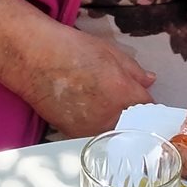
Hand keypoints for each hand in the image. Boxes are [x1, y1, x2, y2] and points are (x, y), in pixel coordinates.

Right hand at [0, 0, 155, 138]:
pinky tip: (90, 116)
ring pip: (115, 136)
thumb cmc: (72, 49)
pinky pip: (95, 138)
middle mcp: (112, 116)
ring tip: (107, 112)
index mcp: (125, 93)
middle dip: (137, 122)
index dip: (151, 109)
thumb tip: (151, 80)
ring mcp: (92, 129)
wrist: (34, 59)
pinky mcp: (74, 135)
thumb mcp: (110, 52)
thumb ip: (134, 70)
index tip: (148, 107)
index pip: (150, 112)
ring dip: (118, 129)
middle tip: (129, 111)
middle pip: (136, 128)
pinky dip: (98, 131)